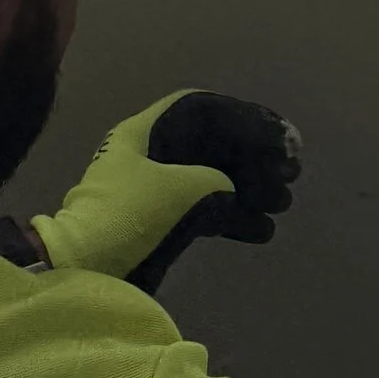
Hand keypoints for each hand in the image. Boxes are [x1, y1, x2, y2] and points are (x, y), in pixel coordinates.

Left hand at [35, 93, 301, 292]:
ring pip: (211, 180)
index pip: (201, 110)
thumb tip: (233, 189)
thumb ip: (218, 179)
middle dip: (253, 157)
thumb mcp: (184, 188)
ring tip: (282, 203)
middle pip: (212, 144)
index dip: (243, 116)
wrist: (89, 267)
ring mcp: (153, 190)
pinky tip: (263, 231)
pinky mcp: (158, 223)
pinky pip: (203, 211)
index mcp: (144, 134)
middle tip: (290, 172)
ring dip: (250, 189)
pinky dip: (232, 219)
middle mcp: (149, 155)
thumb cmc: (131, 216)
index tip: (278, 133)